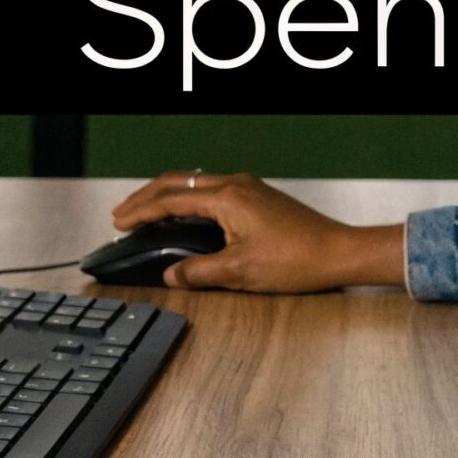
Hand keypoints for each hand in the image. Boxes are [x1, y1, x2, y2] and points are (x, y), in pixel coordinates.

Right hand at [108, 169, 405, 292]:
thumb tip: (172, 275)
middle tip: (123, 213)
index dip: (141, 211)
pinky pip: (212, 190)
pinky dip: (189, 200)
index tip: (119, 221)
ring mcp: (248, 188)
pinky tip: (184, 217)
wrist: (338, 252)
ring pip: (195, 183)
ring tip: (145, 214)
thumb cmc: (298, 260)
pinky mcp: (257, 197)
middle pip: (179, 182)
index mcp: (227, 198)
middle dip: (146, 197)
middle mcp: (236, 185)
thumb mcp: (240, 272)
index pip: (171, 199)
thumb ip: (199, 272)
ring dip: (167, 197)